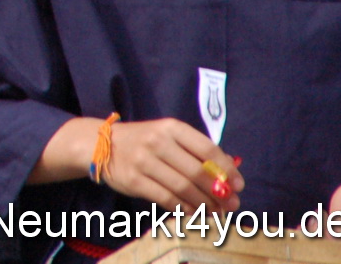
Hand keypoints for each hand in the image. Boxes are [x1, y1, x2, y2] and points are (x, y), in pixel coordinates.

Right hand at [103, 119, 241, 213]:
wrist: (102, 144)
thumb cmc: (144, 140)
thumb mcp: (168, 135)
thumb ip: (196, 150)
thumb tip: (229, 171)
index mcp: (170, 128)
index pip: (207, 149)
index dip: (227, 170)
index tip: (238, 185)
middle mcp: (157, 142)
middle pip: (197, 172)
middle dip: (219, 192)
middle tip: (231, 204)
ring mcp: (143, 161)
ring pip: (183, 188)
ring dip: (204, 204)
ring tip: (216, 211)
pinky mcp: (133, 180)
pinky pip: (166, 199)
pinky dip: (185, 209)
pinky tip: (195, 212)